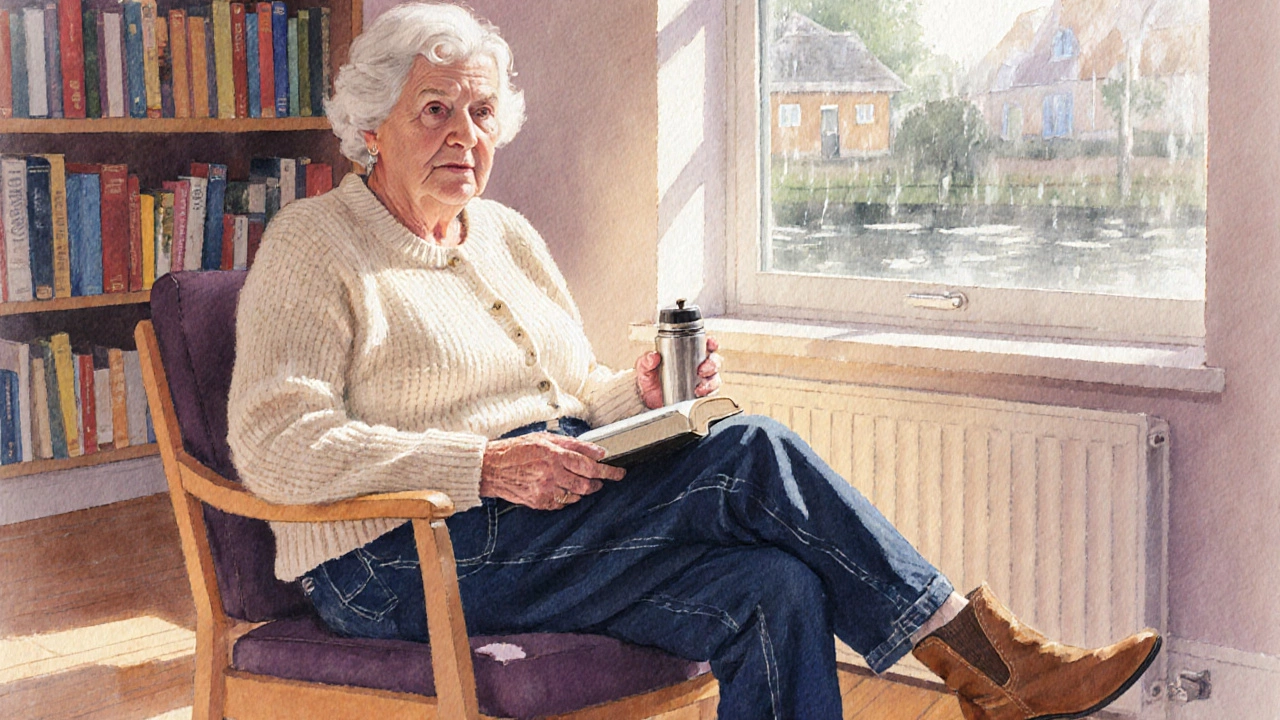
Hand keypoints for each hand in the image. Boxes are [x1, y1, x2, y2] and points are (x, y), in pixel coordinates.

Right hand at [479, 433, 624, 509]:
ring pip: (576, 495)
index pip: (588, 465)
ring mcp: (545, 491)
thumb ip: (572, 444)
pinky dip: (568, 497)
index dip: (607, 470)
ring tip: (582, 482)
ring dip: (583, 490)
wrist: (491, 468)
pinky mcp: (539, 503)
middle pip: (586, 484)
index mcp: (553, 455)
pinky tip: (563, 488)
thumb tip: (596, 450)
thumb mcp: (544, 438)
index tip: (617, 471)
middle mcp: (551, 474)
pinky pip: (562, 503)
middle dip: (599, 482)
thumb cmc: (516, 450)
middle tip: (603, 479)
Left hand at [635, 336, 724, 409]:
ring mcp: (701, 381)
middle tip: (701, 370)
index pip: (705, 344)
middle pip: (715, 361)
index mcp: (688, 353)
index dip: (711, 343)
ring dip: (711, 382)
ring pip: (715, 378)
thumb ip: (647, 360)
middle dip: (712, 364)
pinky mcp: (701, 395)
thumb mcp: (645, 367)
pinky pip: (712, 394)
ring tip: (699, 387)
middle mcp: (698, 365)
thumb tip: (653, 356)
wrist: (648, 400)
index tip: (710, 344)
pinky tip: (699, 395)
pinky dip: (709, 395)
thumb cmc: (650, 379)